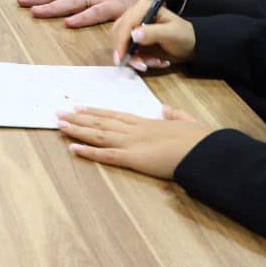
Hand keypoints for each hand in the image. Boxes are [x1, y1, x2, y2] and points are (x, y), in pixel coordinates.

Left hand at [57, 105, 213, 179]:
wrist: (206, 150)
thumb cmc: (201, 139)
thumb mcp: (188, 121)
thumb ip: (175, 115)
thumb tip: (166, 109)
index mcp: (148, 123)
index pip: (116, 116)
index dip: (97, 112)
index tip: (81, 107)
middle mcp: (136, 130)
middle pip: (102, 123)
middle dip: (79, 118)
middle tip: (60, 113)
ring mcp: (133, 143)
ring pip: (99, 135)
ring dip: (78, 130)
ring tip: (59, 124)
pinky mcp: (134, 159)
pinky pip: (106, 155)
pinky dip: (88, 152)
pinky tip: (72, 149)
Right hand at [109, 0, 195, 71]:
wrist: (192, 45)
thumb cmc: (184, 36)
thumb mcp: (171, 33)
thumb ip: (153, 33)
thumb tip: (133, 35)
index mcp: (142, 8)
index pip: (124, 25)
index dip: (120, 42)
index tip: (122, 59)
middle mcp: (134, 15)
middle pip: (118, 35)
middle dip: (127, 52)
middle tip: (141, 65)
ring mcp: (132, 26)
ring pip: (120, 44)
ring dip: (135, 58)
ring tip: (154, 62)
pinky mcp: (133, 38)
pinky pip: (127, 51)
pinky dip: (138, 59)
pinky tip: (154, 61)